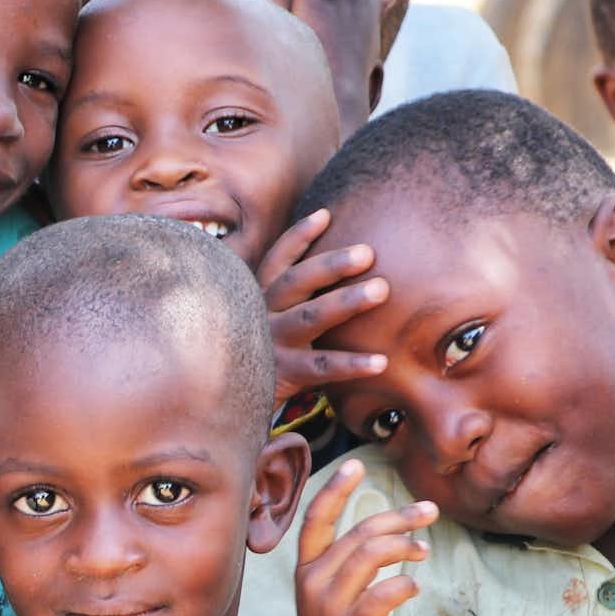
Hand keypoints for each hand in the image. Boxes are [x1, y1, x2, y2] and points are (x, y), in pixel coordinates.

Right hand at [257, 210, 388, 403]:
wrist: (233, 400)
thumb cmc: (264, 351)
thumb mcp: (268, 318)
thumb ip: (291, 295)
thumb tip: (332, 261)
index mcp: (259, 296)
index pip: (277, 260)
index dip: (299, 236)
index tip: (325, 214)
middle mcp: (262, 314)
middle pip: (295, 282)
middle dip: (331, 264)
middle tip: (368, 252)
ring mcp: (271, 344)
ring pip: (310, 318)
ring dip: (346, 302)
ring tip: (382, 290)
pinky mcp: (283, 374)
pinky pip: (322, 367)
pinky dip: (351, 364)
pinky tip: (381, 361)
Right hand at [293, 459, 433, 615]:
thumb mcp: (331, 598)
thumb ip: (349, 567)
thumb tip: (392, 536)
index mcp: (307, 571)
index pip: (317, 520)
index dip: (336, 490)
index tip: (357, 465)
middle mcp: (313, 582)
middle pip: (357, 533)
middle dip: (397, 516)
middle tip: (429, 511)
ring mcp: (329, 606)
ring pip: (368, 556)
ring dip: (404, 545)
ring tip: (425, 549)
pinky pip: (381, 594)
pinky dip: (403, 585)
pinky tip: (415, 587)